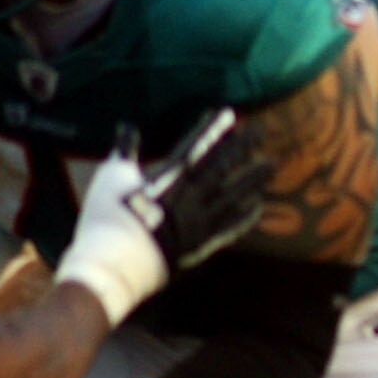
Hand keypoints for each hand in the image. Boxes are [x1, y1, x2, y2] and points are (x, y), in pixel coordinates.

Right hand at [51, 109, 270, 323]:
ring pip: (234, 195)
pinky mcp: (201, 246)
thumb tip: (127, 127)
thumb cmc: (106, 216)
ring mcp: (200, 223)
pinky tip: (258, 205)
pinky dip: (245, 216)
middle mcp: (191, 197)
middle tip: (261, 130)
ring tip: (271, 165)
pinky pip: (230, 228)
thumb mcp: (112, 176)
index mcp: (169, 178)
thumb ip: (124, 150)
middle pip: (223, 167)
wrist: (114, 264)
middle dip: (242, 147)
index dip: (214, 129)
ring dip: (253, 179)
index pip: (197, 146)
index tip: (230, 114)